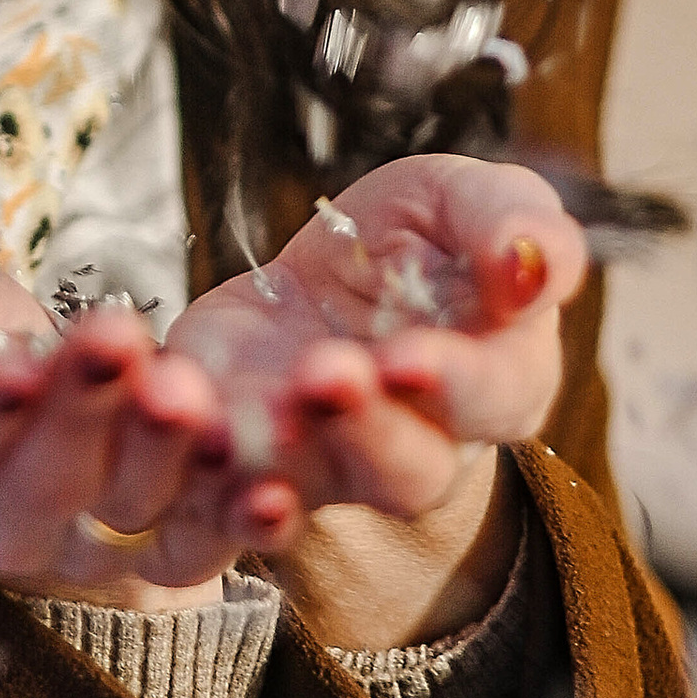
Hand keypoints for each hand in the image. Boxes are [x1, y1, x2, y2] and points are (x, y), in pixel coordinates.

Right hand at [0, 251, 287, 611]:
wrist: (26, 360)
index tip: (11, 368)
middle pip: (34, 490)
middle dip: (78, 416)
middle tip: (116, 342)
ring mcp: (81, 551)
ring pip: (124, 514)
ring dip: (164, 454)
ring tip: (191, 386)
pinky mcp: (159, 553)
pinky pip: (199, 549)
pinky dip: (238, 522)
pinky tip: (274, 485)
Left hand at [167, 156, 585, 648]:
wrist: (325, 275)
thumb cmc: (420, 239)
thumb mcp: (464, 200)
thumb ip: (509, 220)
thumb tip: (529, 259)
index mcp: (497, 383)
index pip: (493, 400)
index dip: (455, 384)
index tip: (406, 354)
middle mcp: (415, 450)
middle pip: (403, 473)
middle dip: (362, 427)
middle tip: (324, 374)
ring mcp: (320, 469)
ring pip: (301, 491)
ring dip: (264, 459)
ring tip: (228, 419)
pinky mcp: (234, 467)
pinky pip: (209, 497)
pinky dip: (180, 468)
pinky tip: (166, 417)